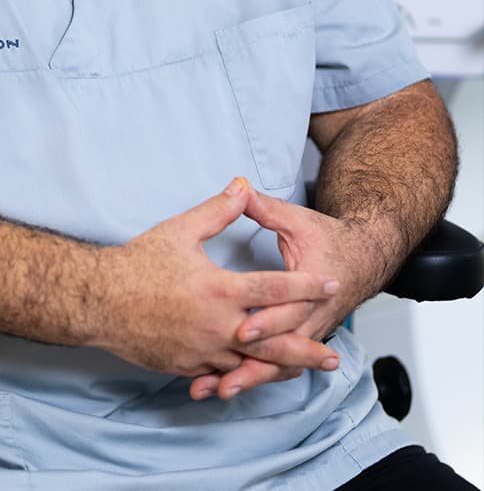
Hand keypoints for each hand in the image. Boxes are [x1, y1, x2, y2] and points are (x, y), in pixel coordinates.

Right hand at [91, 178, 340, 391]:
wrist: (100, 301)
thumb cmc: (138, 263)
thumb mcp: (180, 229)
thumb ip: (216, 211)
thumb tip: (241, 185)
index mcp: (219, 290)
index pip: (274, 289)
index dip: (305, 286)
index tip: (329, 284)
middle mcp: (217, 326)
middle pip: (273, 342)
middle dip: (306, 350)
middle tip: (334, 357)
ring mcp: (202, 351)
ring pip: (250, 366)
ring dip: (279, 368)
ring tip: (302, 370)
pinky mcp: (186, 366)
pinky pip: (221, 374)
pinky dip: (242, 376)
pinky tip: (254, 376)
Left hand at [191, 186, 374, 400]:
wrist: (364, 257)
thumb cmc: (328, 238)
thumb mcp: (296, 219)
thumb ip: (265, 208)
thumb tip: (238, 188)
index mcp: (313, 287)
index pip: (289, 310)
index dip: (266, 322)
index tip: (241, 330)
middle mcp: (313, 317)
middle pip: (282, 349)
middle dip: (251, 366)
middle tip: (220, 380)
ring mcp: (309, 332)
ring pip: (280, 364)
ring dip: (250, 379)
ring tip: (216, 392)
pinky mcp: (301, 341)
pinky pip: (280, 366)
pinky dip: (257, 377)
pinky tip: (228, 386)